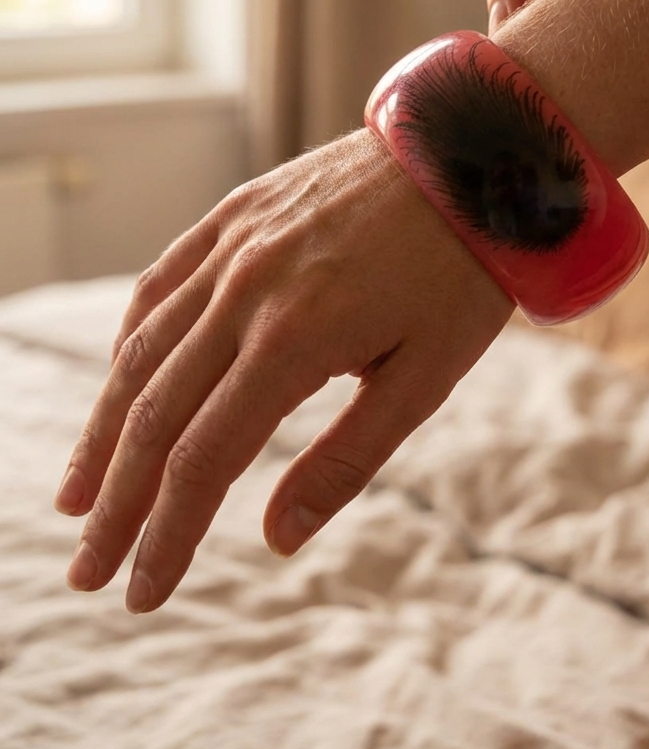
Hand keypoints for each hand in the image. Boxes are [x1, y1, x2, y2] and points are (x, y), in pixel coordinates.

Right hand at [54, 129, 512, 612]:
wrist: (471, 156)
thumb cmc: (460, 275)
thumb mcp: (426, 378)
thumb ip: (347, 459)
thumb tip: (278, 538)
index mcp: (295, 340)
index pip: (202, 460)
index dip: (165, 535)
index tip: (140, 592)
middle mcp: (244, 292)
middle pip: (153, 415)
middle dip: (114, 504)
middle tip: (86, 571)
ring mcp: (233, 246)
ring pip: (140, 350)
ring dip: (101, 430)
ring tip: (76, 495)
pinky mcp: (236, 214)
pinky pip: (161, 281)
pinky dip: (131, 339)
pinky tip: (117, 378)